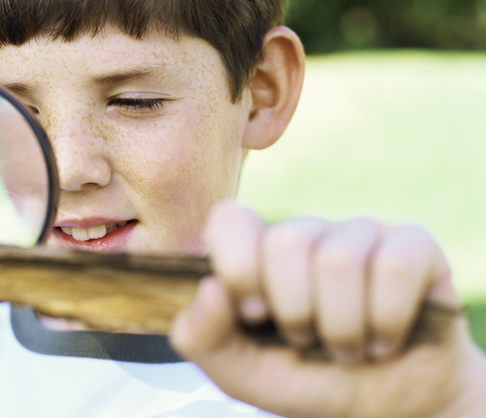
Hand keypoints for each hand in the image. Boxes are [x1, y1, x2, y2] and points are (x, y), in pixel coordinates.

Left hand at [170, 202, 485, 417]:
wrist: (390, 412)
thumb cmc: (309, 381)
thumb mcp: (244, 374)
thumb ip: (204, 338)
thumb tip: (209, 288)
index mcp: (257, 253)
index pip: (231, 219)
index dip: (239, 267)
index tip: (255, 315)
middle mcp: (307, 233)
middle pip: (286, 241)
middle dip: (297, 312)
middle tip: (309, 340)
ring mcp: (360, 234)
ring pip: (340, 260)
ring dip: (343, 328)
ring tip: (348, 349)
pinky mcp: (414, 246)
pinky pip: (396, 266)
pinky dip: (388, 321)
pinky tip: (387, 339)